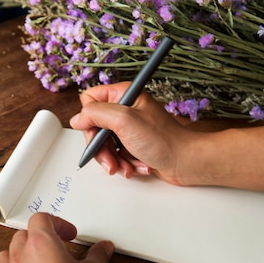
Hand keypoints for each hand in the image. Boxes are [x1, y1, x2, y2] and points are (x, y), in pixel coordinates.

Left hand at [0, 213, 143, 262]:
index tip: (67, 234)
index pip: (41, 220)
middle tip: (55, 250)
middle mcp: (20, 262)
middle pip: (21, 237)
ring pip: (3, 259)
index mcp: (42, 246)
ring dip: (18, 258)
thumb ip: (97, 255)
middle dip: (38, 240)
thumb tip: (101, 249)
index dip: (56, 224)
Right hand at [69, 82, 199, 184]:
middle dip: (102, 148)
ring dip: (114, 160)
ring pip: (104, 145)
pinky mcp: (134, 144)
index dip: (90, 120)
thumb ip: (96, 114)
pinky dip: (124, 164)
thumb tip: (77, 119)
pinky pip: (117, 155)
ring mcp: (129, 128)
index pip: (89, 101)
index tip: (98, 135)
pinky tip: (136, 167)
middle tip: (111, 160)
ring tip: (127, 167)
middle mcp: (125, 109)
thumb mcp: (124, 121)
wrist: (186, 162)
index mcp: (123, 95)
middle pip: (94, 127)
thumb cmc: (163, 140)